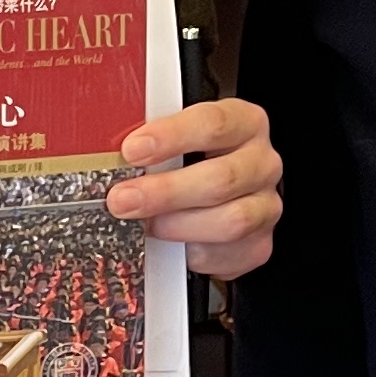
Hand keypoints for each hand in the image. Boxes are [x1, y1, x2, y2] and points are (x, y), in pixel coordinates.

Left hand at [107, 95, 282, 279]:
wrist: (219, 197)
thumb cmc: (192, 161)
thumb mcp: (174, 137)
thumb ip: (150, 140)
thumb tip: (109, 154)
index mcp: (243, 123)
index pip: (213, 123)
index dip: (170, 137)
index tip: (133, 150)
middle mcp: (262, 163)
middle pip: (222, 179)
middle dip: (165, 192)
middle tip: (124, 200)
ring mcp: (266, 205)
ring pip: (230, 221)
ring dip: (178, 226)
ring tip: (146, 225)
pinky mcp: (258, 244)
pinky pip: (226, 254)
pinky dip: (193, 254)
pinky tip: (173, 244)